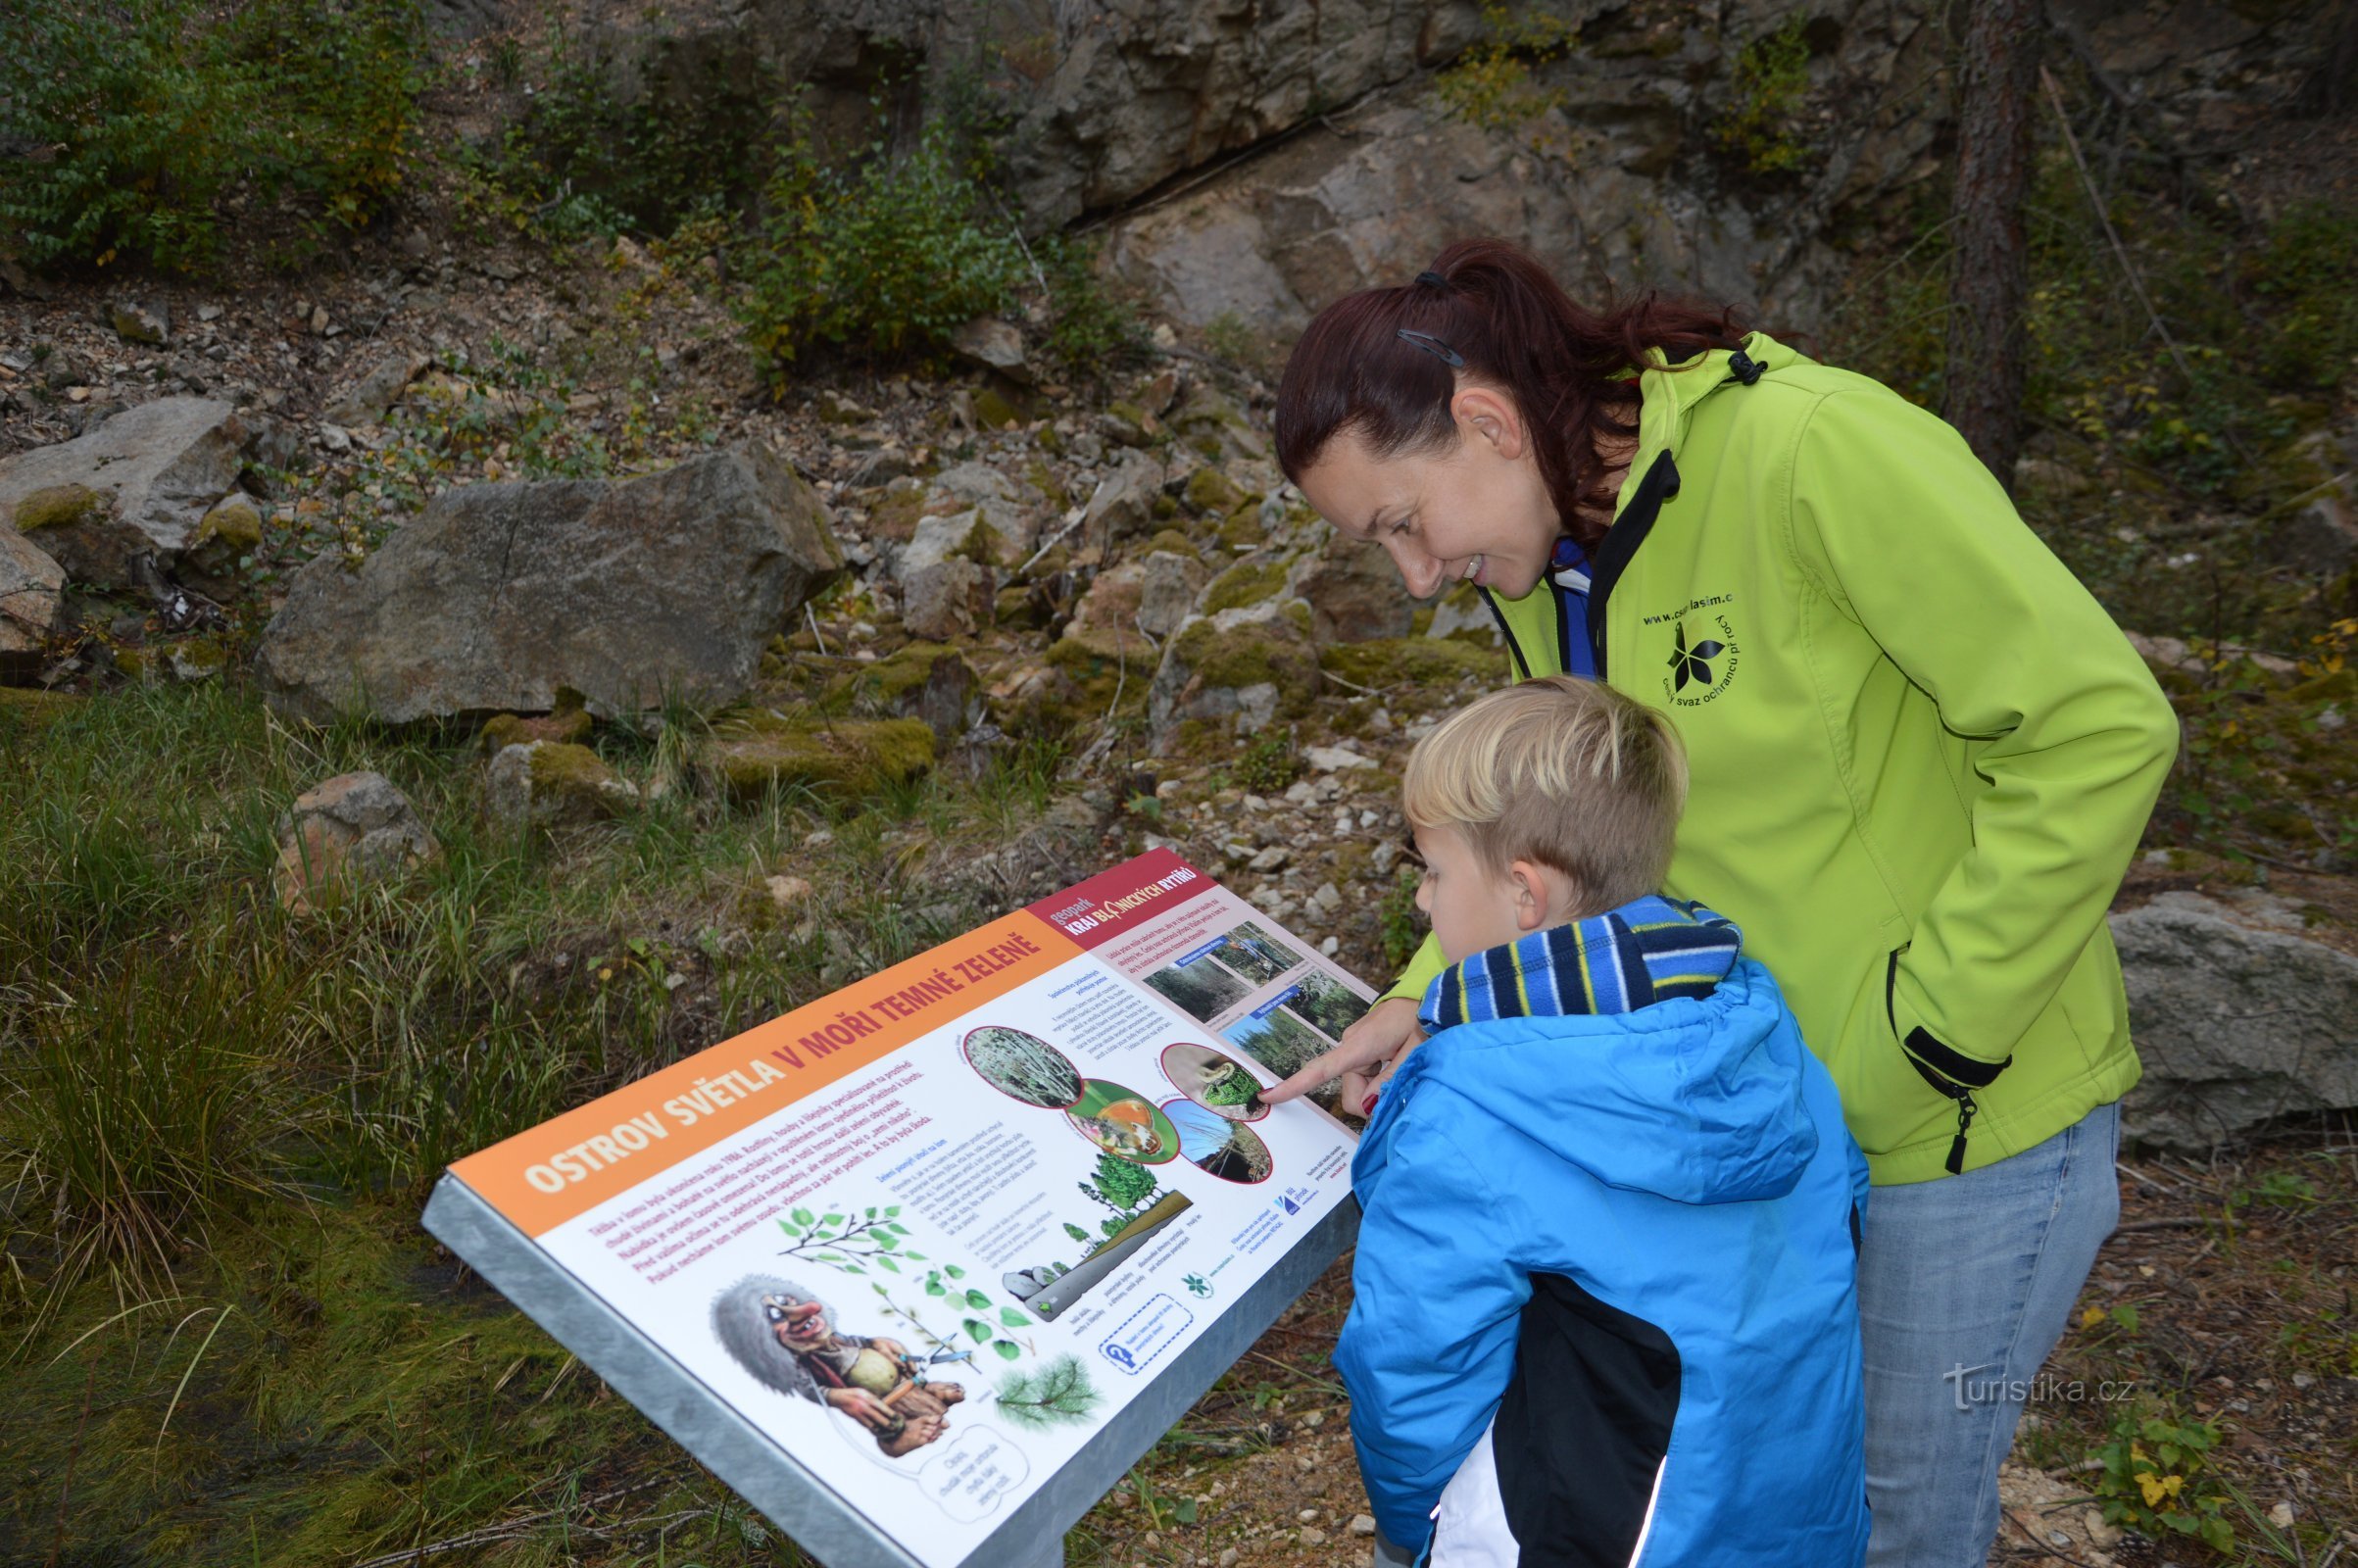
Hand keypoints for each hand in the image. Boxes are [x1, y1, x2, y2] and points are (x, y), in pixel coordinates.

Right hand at [827, 1388, 897, 1431]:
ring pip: (871, 1423)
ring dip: (880, 1428)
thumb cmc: (854, 1393)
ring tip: (887, 1431)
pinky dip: (872, 1428)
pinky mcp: (855, 1418)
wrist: (839, 1397)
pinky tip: (877, 1430)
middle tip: (894, 1427)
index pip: (881, 1406)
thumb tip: (883, 1404)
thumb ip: (873, 1399)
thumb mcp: (864, 1392)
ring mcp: (859, 1412)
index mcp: (868, 1397)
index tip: (896, 1417)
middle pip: (877, 1416)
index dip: (889, 1412)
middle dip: (887, 1423)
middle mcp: (864, 1405)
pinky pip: (865, 1425)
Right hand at [1259, 995, 1422, 1108]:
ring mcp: (1354, 1048)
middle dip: (1372, 1100)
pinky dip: (1377, 1082)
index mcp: (1358, 1046)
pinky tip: (1394, 1064)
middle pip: (1351, 1094)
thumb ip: (1390, 1081)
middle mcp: (1350, 1047)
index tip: (1267, 1097)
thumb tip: (1366, 1106)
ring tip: (1401, 1067)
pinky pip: (1363, 1078)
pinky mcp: (1360, 1050)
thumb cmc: (1419, 1019)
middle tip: (1400, 1085)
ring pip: (1359, 1089)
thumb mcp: (1412, 1052)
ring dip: (1377, 1090)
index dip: (1293, 1086)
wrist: (1424, 993)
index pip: (1320, 1069)